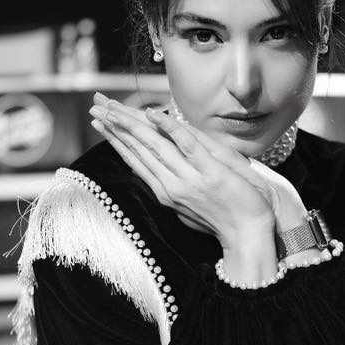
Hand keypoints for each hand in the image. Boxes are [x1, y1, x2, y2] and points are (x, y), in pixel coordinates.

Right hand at [89, 93, 276, 247]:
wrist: (249, 237)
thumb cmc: (224, 222)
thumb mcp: (191, 208)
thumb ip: (175, 187)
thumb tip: (162, 171)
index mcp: (166, 193)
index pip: (135, 161)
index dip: (116, 140)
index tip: (100, 123)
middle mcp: (171, 186)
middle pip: (138, 150)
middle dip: (115, 127)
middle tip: (96, 107)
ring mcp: (189, 180)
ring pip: (154, 146)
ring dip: (132, 123)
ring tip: (113, 107)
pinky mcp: (210, 173)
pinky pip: (186, 145)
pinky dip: (169, 128)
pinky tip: (153, 114)